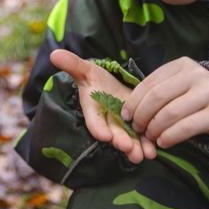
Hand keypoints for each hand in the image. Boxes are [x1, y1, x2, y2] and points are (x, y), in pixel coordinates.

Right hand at [50, 49, 157, 163]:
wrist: (110, 86)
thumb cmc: (95, 79)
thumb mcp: (85, 70)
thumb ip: (72, 64)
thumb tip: (54, 54)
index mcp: (93, 109)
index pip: (93, 121)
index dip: (98, 128)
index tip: (104, 135)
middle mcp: (106, 121)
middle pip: (113, 133)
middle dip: (120, 140)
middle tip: (127, 146)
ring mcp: (121, 126)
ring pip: (128, 139)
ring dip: (136, 148)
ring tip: (143, 154)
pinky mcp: (135, 127)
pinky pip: (141, 138)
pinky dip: (147, 144)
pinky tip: (153, 150)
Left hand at [122, 57, 208, 148]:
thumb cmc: (192, 94)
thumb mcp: (176, 85)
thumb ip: (156, 91)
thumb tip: (128, 111)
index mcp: (182, 65)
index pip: (150, 83)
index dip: (134, 101)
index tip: (125, 115)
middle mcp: (197, 75)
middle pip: (159, 97)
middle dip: (142, 115)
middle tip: (137, 128)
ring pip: (172, 113)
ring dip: (155, 128)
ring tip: (149, 136)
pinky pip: (187, 128)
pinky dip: (170, 137)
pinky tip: (163, 142)